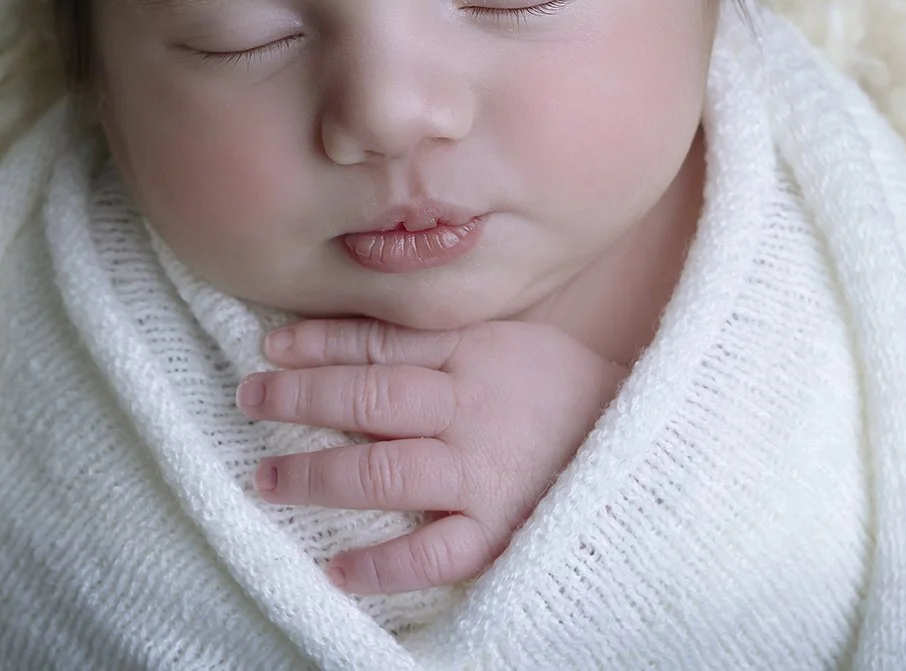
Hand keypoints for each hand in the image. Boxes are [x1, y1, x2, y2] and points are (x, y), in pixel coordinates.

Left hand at [236, 316, 629, 596]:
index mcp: (475, 354)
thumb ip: (450, 336)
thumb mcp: (516, 338)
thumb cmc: (576, 390)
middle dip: (301, 397)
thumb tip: (372, 333)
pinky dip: (384, 564)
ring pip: (385, 468)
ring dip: (319, 473)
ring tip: (267, 478)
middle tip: (249, 399)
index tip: (269, 346)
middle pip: (370, 396)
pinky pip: (433, 552)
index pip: (382, 343)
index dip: (320, 343)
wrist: (656, 443)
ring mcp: (483, 471)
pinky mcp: (501, 528)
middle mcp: (470, 409)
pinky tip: (338, 571)